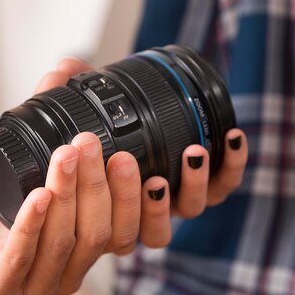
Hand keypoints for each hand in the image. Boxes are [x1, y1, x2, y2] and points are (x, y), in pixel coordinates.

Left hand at [0, 130, 143, 294]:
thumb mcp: (28, 166)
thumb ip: (53, 121)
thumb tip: (72, 66)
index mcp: (86, 247)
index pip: (133, 233)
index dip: (148, 205)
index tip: (147, 163)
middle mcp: (70, 272)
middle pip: (101, 233)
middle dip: (102, 186)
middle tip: (92, 143)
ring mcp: (36, 288)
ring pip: (64, 242)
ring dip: (68, 195)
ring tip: (66, 154)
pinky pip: (19, 260)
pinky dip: (30, 225)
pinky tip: (37, 194)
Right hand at [39, 57, 247, 244]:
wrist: (128, 129)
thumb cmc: (99, 135)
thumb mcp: (76, 114)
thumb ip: (64, 94)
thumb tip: (64, 67)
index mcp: (105, 204)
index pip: (107, 224)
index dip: (106, 209)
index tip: (104, 175)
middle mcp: (142, 210)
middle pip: (148, 227)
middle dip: (145, 202)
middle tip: (141, 172)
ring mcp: (176, 201)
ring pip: (188, 210)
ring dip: (193, 184)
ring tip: (192, 153)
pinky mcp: (207, 188)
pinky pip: (222, 186)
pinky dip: (231, 166)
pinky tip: (231, 136)